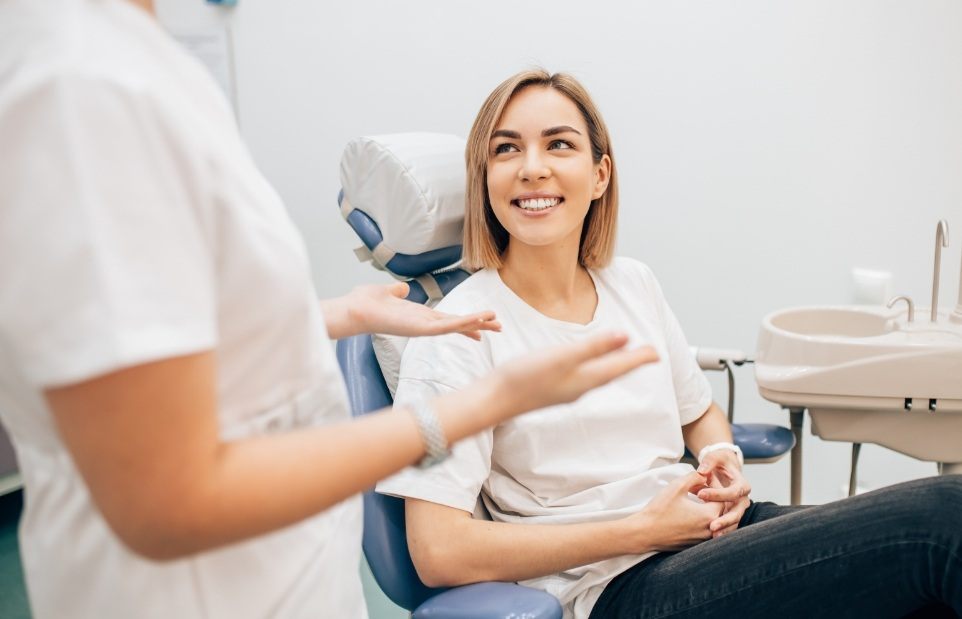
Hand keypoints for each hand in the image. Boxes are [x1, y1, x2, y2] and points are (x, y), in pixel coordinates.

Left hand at [347, 282, 500, 339]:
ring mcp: (423, 328)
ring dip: (476, 323)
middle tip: (500, 327)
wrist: (354, 309)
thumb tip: (402, 288)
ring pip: (456, 326)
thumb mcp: (387, 292)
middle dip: (478, 325)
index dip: (466, 321)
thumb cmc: (366, 303)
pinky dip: (463, 323)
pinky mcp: (420, 329)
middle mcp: (424, 324)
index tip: (482, 324)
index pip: (448, 319)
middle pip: (457, 325)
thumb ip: (397, 291)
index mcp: (419, 316)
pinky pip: (447, 327)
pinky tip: (477, 321)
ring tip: (496, 322)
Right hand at [492, 332, 659, 417]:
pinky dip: (595, 368)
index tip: (658, 353)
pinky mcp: (553, 389)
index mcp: (587, 379)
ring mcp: (567, 390)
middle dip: (631, 362)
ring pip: (599, 376)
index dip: (640, 358)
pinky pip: (584, 377)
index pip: (621, 367)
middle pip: (613, 372)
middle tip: (648, 355)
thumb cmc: (526, 377)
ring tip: (623, 357)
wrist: (495, 400)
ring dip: (614, 366)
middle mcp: (581, 387)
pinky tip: (587, 365)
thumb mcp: (563, 357)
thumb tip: (626, 336)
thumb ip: (594, 347)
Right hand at [624, 471, 721, 552]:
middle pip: (720, 509)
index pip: (722, 496)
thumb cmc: (660, 509)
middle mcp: (710, 530)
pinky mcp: (694, 544)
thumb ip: (694, 476)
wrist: (645, 533)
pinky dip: (702, 519)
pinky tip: (689, 511)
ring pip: (713, 520)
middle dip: (711, 496)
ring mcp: (702, 540)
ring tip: (695, 498)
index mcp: (709, 515)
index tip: (703, 478)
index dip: (714, 484)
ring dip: (707, 507)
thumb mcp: (677, 486)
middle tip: (699, 486)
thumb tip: (704, 474)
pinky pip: (705, 529)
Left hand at [695, 451, 751, 537]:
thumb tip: (701, 471)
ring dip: (725, 529)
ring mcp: (738, 509)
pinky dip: (722, 532)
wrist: (724, 469)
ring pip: (735, 522)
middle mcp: (743, 499)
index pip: (733, 492)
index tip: (700, 494)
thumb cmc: (719, 463)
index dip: (717, 494)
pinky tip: (712, 538)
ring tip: (713, 536)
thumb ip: (709, 462)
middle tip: (711, 526)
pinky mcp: (731, 515)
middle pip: (738, 512)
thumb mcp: (715, 457)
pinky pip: (729, 526)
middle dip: (725, 520)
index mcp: (742, 485)